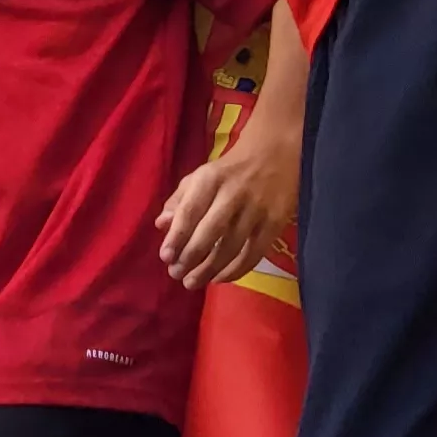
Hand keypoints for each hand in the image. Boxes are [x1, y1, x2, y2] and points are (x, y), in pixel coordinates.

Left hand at [155, 134, 296, 288]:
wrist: (275, 154)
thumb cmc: (229, 170)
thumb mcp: (200, 176)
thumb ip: (179, 200)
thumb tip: (161, 225)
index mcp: (210, 179)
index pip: (190, 211)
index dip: (177, 237)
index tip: (165, 257)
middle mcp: (233, 194)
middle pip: (211, 232)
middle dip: (191, 257)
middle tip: (177, 275)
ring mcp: (257, 209)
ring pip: (232, 246)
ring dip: (211, 269)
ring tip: (194, 282)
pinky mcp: (276, 222)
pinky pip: (255, 252)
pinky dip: (237, 269)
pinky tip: (221, 278)